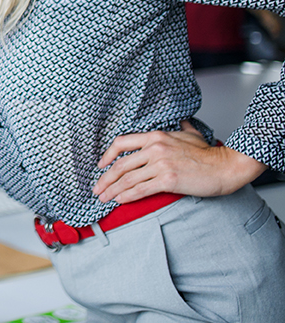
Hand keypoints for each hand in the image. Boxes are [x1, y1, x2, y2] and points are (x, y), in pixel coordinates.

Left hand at [93, 120, 265, 202]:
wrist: (226, 167)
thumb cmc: (209, 154)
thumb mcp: (190, 134)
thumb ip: (181, 128)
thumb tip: (181, 121)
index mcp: (156, 136)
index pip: (121, 143)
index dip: (107, 155)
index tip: (100, 165)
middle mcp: (155, 148)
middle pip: (121, 165)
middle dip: (105, 179)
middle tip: (97, 189)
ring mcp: (161, 164)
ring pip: (128, 179)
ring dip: (113, 190)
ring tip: (104, 198)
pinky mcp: (168, 180)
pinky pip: (141, 189)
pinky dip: (127, 196)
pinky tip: (120, 200)